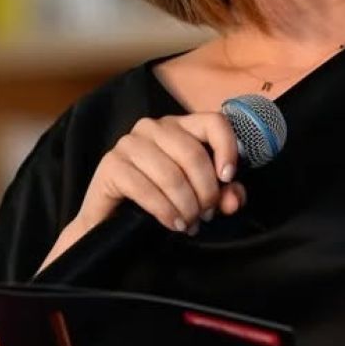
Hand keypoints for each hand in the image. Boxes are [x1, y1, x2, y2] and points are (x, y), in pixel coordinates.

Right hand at [76, 113, 246, 234]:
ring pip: (172, 173)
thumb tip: (234, 200)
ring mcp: (129, 143)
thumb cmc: (159, 201)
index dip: (227, 149)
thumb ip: (223, 193)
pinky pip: (146, 188)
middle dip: (206, 190)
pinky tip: (174, 223)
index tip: (228, 178)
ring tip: (191, 223)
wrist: (109, 223)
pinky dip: (165, 211)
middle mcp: (153, 127)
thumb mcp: (198, 195)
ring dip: (187, 205)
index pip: (213, 122)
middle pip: (193, 153)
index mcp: (179, 125)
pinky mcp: (111, 165)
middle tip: (207, 214)